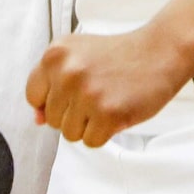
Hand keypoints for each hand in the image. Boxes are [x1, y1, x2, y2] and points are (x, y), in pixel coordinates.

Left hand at [26, 26, 193, 147]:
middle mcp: (67, 73)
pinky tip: (117, 111)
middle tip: (98, 94)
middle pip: (52, 119)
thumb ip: (52, 84)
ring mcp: (87, 94)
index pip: (33, 96)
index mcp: (54, 55)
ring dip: (88, 125)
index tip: (74, 93)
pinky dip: (104, 133)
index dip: (53, 100)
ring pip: (69, 133)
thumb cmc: (119, 55)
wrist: (160, 51)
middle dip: (73, 114)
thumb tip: (37, 119)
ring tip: (107, 103)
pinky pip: (91, 141)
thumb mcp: (78, 56)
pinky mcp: (108, 113)